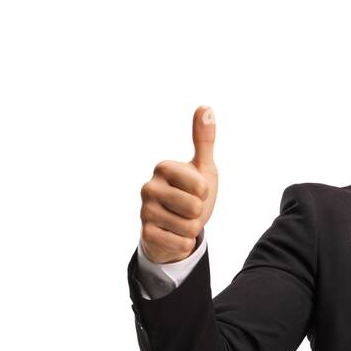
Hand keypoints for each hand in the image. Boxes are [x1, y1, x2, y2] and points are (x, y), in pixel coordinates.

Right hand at [139, 106, 218, 263]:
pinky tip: (173, 234)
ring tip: (180, 221)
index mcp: (163, 168)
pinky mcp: (146, 234)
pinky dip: (184, 243)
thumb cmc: (191, 194)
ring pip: (189, 228)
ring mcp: (145, 211)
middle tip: (188, 209)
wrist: (175, 227)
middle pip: (195, 208)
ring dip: (191, 228)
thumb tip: (205, 106)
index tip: (195, 191)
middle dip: (199, 213)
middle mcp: (149, 187)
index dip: (205, 192)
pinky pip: (181, 243)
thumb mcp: (202, 167)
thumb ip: (204, 140)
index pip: (201, 186)